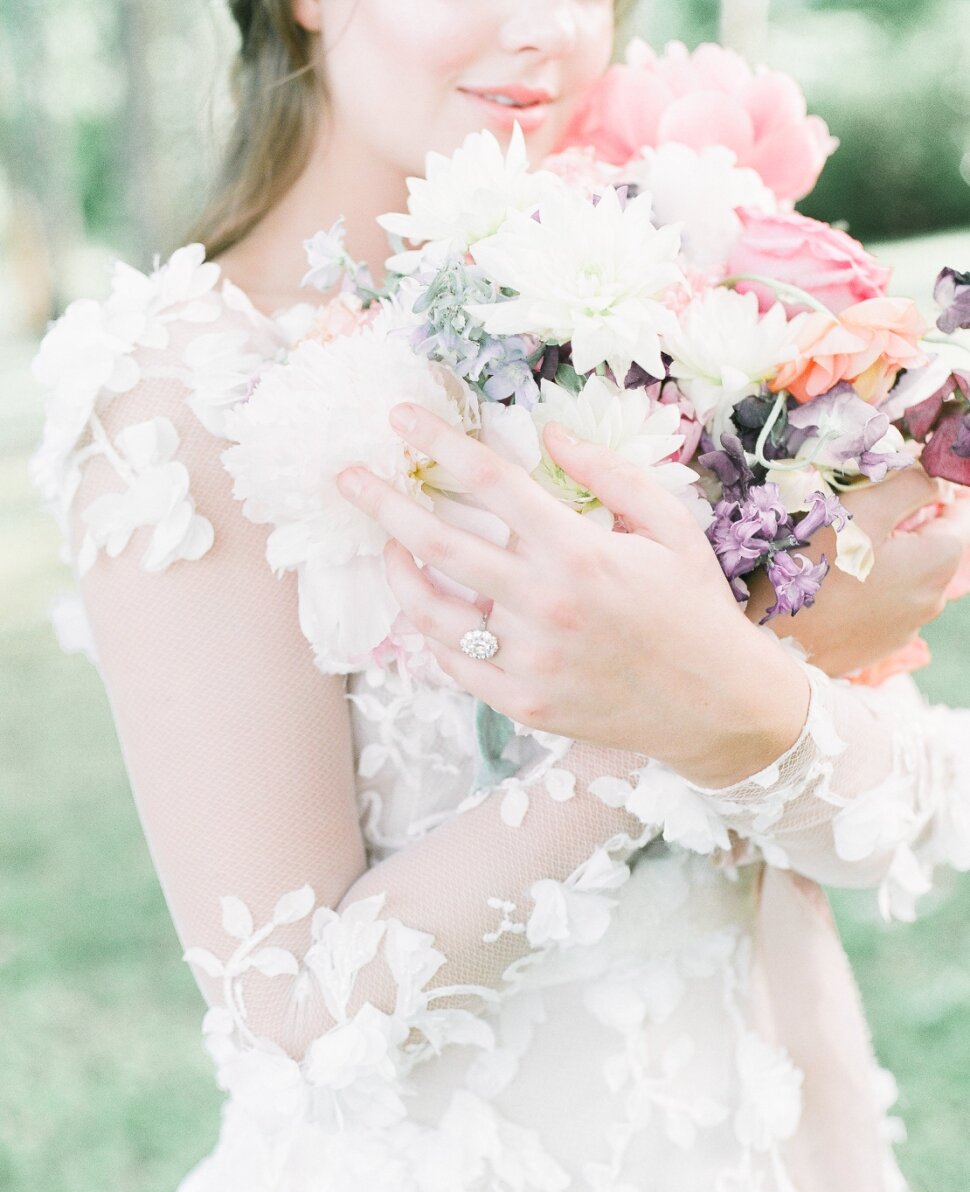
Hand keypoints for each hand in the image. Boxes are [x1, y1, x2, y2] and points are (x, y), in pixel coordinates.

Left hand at [337, 403, 810, 788]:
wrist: (718, 705)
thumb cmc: (694, 606)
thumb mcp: (669, 526)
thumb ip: (607, 474)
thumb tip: (547, 433)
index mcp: (578, 551)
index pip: (489, 481)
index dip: (439, 441)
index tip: (400, 416)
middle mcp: (544, 605)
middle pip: (438, 543)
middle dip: (383, 502)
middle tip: (348, 478)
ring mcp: (529, 659)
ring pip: (433, 612)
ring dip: (398, 572)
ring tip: (387, 547)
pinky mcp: (524, 703)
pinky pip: (456, 666)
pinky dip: (434, 635)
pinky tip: (431, 610)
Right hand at [746, 466, 968, 677]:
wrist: (775, 646)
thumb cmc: (816, 573)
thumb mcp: (861, 509)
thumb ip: (909, 482)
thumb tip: (933, 477)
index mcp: (940, 559)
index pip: (961, 510)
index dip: (931, 490)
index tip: (892, 486)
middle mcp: (934, 598)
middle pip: (930, 543)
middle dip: (900, 525)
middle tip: (852, 519)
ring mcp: (907, 627)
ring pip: (905, 574)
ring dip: (880, 558)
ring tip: (835, 555)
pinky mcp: (878, 644)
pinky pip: (883, 603)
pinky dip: (865, 589)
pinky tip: (832, 589)